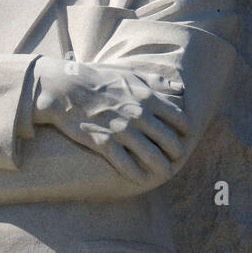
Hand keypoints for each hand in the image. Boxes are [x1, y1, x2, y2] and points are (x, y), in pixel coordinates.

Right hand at [32, 56, 189, 184]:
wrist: (64, 88)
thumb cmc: (97, 79)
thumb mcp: (129, 73)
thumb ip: (156, 82)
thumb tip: (180, 90)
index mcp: (146, 97)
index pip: (177, 117)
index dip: (186, 130)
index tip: (186, 136)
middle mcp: (137, 114)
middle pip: (168, 139)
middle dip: (176, 152)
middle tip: (178, 159)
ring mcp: (121, 129)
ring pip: (151, 155)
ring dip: (161, 168)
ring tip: (165, 174)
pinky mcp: (103, 141)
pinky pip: (125, 163)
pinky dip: (136, 174)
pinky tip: (141, 180)